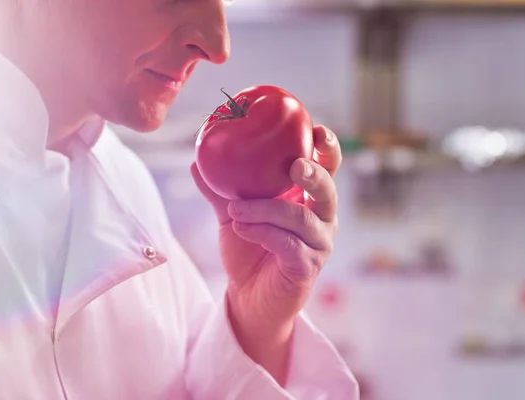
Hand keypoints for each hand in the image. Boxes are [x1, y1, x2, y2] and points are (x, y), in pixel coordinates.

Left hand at [191, 125, 341, 381]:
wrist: (247, 298)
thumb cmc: (247, 252)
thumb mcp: (233, 215)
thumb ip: (221, 190)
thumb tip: (197, 160)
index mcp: (308, 200)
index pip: (327, 168)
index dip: (328, 148)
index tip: (316, 128)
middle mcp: (321, 220)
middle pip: (328, 190)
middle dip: (314, 174)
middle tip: (294, 166)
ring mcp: (318, 245)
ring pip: (301, 219)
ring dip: (265, 210)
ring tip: (235, 210)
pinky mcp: (308, 268)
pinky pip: (288, 244)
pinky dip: (261, 232)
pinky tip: (240, 228)